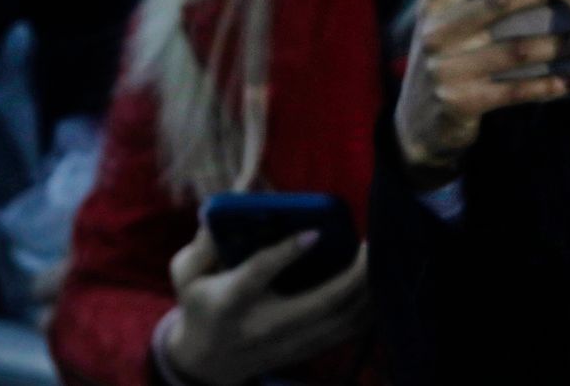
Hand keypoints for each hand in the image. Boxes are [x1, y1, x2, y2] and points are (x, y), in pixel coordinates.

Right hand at [161, 226, 368, 385]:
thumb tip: (226, 206)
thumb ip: (203, 243)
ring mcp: (288, 344)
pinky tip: (380, 283)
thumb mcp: (187, 275)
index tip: (315, 232)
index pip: (258, 275)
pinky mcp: (306, 351)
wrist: (206, 363)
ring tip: (382, 257)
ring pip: (341, 321)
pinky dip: (369, 309)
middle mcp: (263, 326)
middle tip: (372, 242)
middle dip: (353, 274)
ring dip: (368, 290)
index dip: (285, 253)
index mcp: (229, 301)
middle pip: (319, 304)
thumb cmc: (200, 305)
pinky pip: (347, 333)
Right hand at [394, 0, 569, 184]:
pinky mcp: (462, 103)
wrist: (420, 124)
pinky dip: (554, 84)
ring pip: (518, 49)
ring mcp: (447, 69)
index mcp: (433, 2)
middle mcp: (436, 32)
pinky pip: (518, 90)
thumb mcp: (450, 21)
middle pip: (498, 0)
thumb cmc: (451, 57)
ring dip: (563, 43)